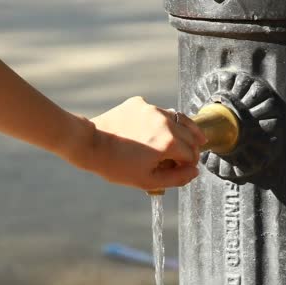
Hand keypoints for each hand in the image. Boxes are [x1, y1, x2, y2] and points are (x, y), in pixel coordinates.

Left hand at [85, 96, 206, 189]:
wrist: (90, 144)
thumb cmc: (117, 166)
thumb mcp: (148, 181)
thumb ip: (176, 178)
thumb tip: (195, 171)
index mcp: (168, 142)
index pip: (192, 154)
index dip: (190, 164)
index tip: (184, 170)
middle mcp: (164, 121)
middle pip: (189, 135)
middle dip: (191, 147)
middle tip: (187, 157)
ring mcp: (152, 109)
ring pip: (177, 119)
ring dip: (183, 131)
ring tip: (190, 138)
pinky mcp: (139, 103)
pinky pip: (158, 111)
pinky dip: (162, 121)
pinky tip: (157, 130)